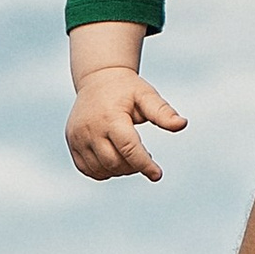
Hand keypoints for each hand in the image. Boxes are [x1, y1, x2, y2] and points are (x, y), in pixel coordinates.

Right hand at [68, 67, 185, 181]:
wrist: (97, 79)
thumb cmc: (127, 89)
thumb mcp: (146, 96)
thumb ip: (163, 112)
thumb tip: (182, 124)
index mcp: (110, 117)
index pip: (128, 149)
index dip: (144, 164)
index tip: (157, 175)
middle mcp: (90, 129)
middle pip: (115, 163)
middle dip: (133, 167)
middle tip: (144, 158)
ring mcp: (77, 137)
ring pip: (101, 169)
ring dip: (120, 170)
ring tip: (129, 156)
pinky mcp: (72, 143)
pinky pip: (87, 169)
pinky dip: (103, 171)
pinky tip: (115, 160)